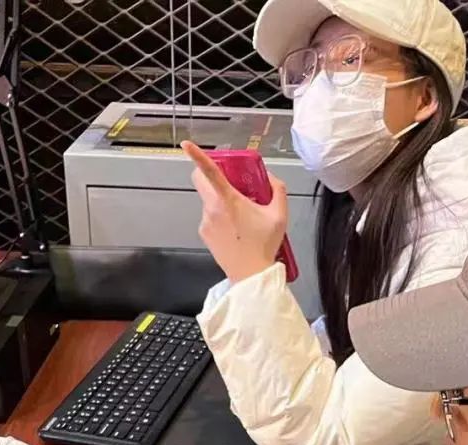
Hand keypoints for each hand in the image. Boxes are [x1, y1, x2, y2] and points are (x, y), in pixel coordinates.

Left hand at [183, 141, 288, 284]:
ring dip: (219, 201)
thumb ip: (277, 189)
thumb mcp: (279, 215)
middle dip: (207, 175)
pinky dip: (218, 218)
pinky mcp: (204, 234)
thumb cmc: (264, 246)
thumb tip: (269, 177)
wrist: (251, 275)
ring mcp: (205, 222)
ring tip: (239, 217)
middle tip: (227, 182)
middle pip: (199, 180)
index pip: (210, 171)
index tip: (187, 145)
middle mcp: (212, 209)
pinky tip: (234, 230)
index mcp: (229, 200)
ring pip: (207, 200)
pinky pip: (209, 217)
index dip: (197, 155)